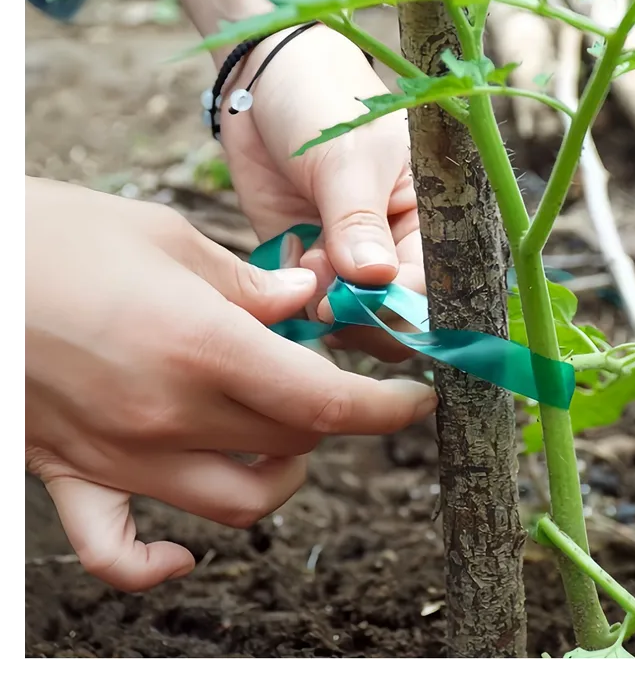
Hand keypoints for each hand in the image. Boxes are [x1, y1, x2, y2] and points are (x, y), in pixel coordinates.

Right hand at [24, 178, 435, 591]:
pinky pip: (116, 552)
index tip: (416, 400)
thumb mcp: (167, 237)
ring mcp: (116, 454)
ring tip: (283, 436)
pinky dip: (157, 563)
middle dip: (334, 418)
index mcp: (201, 345)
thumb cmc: (57, 233)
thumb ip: (246, 282)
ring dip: (279, 477)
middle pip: (291, 444)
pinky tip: (186, 546)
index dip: (387, 409)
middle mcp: (167, 413)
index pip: (325, 402)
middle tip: (332, 380)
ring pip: (235, 504)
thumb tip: (304, 301)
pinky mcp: (67, 473)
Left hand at [218, 25, 423, 361]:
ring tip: (305, 256)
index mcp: (428, 217)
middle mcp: (393, 245)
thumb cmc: (323, 101)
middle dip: (360, 315)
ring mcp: (347, 257)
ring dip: (322, 304)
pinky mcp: (305, 260)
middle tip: (327, 295)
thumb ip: (359, 220)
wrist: (262, 82)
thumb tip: (377, 280)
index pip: (431, 284)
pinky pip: (304, 302)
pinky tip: (288, 251)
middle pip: (393, 314)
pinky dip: (293, 295)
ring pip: (347, 317)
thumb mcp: (348, 156)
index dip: (400, 304)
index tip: (360, 301)